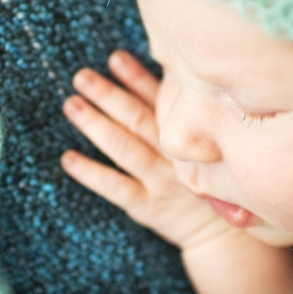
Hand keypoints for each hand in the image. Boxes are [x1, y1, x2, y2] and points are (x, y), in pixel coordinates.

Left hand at [60, 50, 232, 248]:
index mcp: (192, 136)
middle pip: (137, 119)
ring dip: (96, 125)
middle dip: (108, 95)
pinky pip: (116, 187)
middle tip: (80, 76)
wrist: (224, 235)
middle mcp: (175, 155)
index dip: (136, 78)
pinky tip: (67, 158)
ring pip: (124, 148)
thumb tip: (171, 78)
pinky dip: (91, 172)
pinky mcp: (148, 206)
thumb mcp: (215, 147)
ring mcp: (160, 181)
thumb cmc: (216, 182)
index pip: (160, 101)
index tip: (115, 58)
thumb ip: (192, 120)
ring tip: (71, 104)